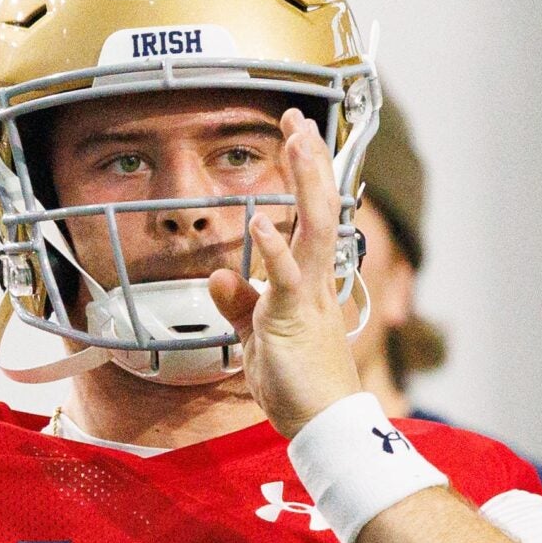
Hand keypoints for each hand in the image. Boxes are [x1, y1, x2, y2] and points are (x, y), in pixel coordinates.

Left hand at [208, 109, 363, 435]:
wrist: (322, 423)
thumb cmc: (297, 384)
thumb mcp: (257, 335)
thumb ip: (239, 303)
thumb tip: (219, 275)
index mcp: (309, 281)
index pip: (309, 216)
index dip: (304, 175)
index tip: (295, 136)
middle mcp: (315, 280)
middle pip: (318, 207)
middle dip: (308, 161)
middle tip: (297, 119)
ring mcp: (308, 295)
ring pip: (314, 227)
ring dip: (305, 182)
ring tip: (297, 141)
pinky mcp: (294, 318)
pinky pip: (285, 278)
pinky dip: (274, 248)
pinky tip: (260, 220)